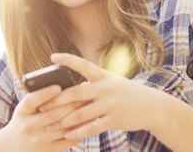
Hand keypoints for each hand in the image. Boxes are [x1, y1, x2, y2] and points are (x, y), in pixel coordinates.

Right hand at [0, 84, 82, 151]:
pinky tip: (89, 122)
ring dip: (80, 116)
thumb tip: (62, 86)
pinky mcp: (49, 150)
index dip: (45, 94)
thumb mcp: (24, 107)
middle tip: (86, 92)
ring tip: (92, 105)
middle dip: (72, 102)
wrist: (13, 145)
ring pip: (64, 127)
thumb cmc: (24, 119)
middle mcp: (29, 126)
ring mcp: (39, 140)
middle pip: (53, 114)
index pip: (32, 100)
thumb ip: (38, 97)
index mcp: (22, 111)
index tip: (58, 87)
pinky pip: (68, 140)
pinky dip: (80, 130)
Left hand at [39, 53, 161, 140]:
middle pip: (76, 93)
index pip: (83, 64)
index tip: (52, 56)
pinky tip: (68, 135)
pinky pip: (93, 127)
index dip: (67, 59)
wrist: (152, 106)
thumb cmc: (125, 93)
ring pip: (81, 113)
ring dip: (63, 121)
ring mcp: (111, 104)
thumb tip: (68, 92)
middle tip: (40, 107)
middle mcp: (106, 88)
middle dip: (56, 101)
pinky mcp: (115, 119)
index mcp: (103, 76)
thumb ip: (92, 86)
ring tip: (48, 125)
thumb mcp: (111, 82)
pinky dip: (78, 132)